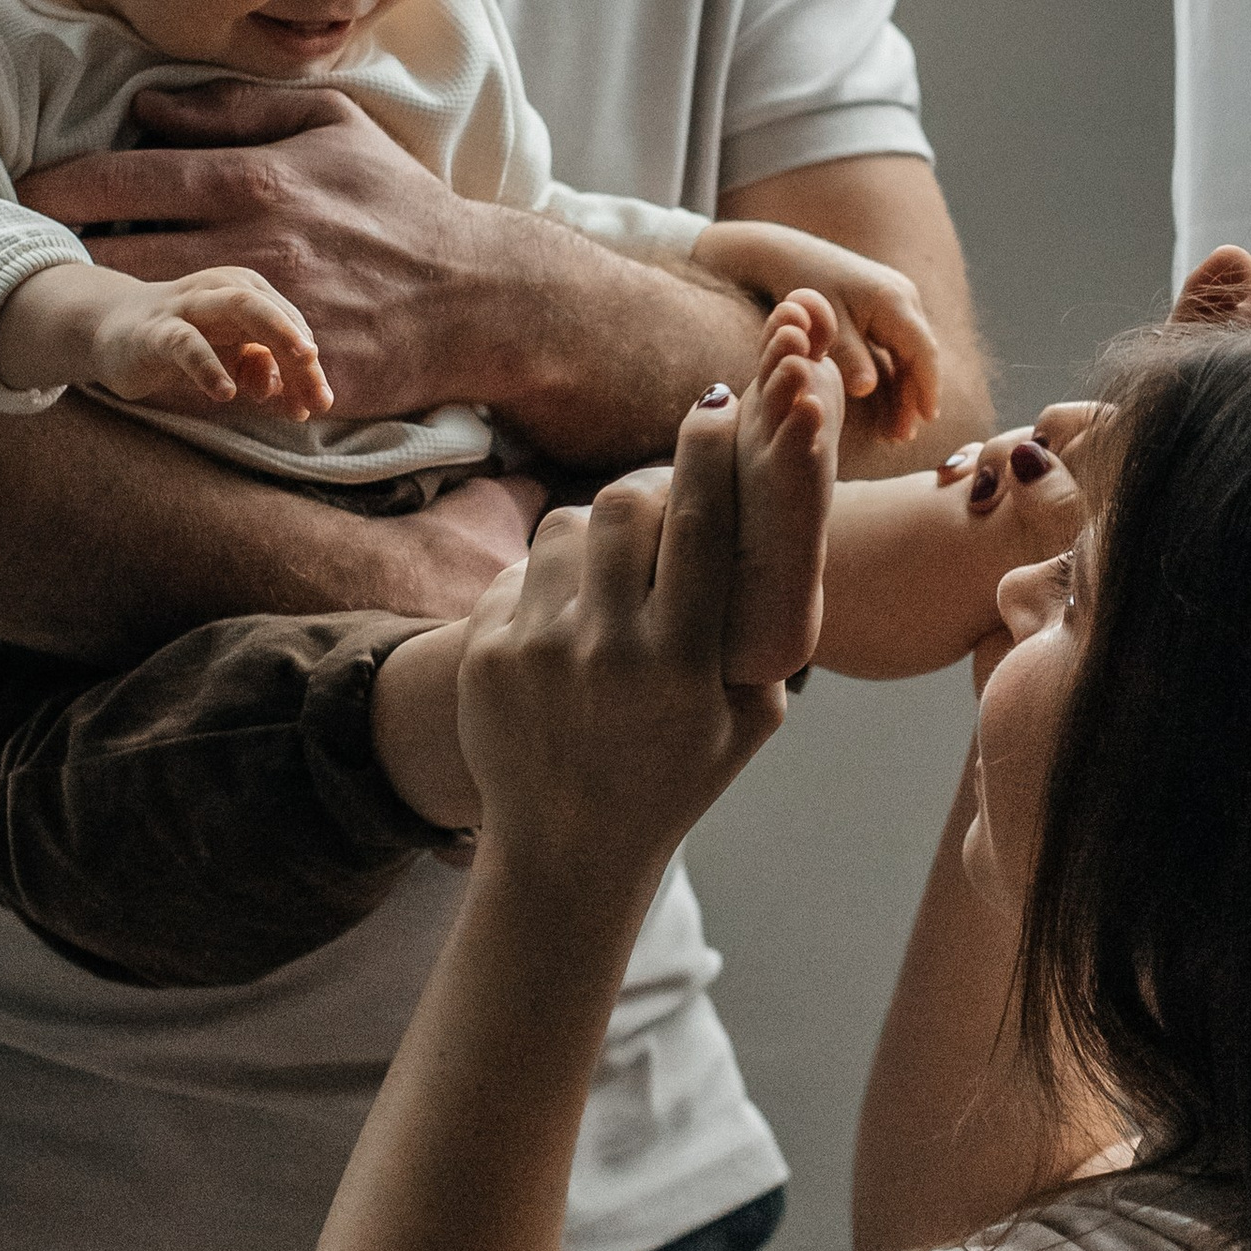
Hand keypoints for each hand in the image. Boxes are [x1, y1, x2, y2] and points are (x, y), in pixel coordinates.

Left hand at [21, 85, 490, 419]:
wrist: (477, 297)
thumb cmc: (399, 204)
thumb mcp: (330, 125)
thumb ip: (233, 110)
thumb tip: (146, 108)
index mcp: (254, 178)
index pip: (119, 179)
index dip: (53, 188)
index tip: (17, 193)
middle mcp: (249, 246)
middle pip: (111, 257)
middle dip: (55, 259)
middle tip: (16, 260)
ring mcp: (263, 317)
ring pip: (141, 322)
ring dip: (94, 318)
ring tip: (62, 312)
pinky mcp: (282, 378)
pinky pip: (188, 384)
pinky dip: (148, 375)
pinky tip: (125, 365)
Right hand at [91, 268, 332, 419]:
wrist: (114, 331)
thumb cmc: (185, 342)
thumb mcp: (228, 358)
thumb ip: (263, 375)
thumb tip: (301, 405)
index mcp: (247, 292)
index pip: (288, 327)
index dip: (306, 366)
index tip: (318, 403)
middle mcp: (222, 289)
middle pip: (272, 310)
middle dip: (299, 343)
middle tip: (318, 379)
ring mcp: (189, 306)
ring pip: (239, 307)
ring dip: (274, 334)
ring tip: (293, 370)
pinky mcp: (156, 332)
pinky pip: (187, 344)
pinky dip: (209, 367)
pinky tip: (226, 393)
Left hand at [454, 398, 786, 900]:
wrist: (568, 849)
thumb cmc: (680, 773)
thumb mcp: (750, 716)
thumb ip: (762, 624)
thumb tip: (767, 503)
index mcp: (681, 666)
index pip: (699, 526)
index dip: (709, 450)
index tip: (717, 401)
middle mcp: (604, 651)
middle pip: (624, 505)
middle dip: (652, 483)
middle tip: (667, 485)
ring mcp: (535, 650)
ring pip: (567, 526)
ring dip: (600, 533)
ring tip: (617, 576)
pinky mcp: (484, 652)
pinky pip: (524, 570)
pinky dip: (555, 581)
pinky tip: (572, 625)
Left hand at [818, 258, 938, 448]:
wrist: (786, 255)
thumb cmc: (803, 292)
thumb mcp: (825, 327)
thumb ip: (848, 357)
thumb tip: (869, 390)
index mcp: (893, 300)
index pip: (923, 351)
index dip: (927, 387)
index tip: (926, 420)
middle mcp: (903, 296)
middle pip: (920, 355)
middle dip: (914, 397)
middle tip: (902, 438)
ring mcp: (897, 299)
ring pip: (910, 353)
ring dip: (905, 390)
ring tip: (895, 431)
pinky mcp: (885, 306)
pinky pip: (897, 345)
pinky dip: (893, 374)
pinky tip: (886, 403)